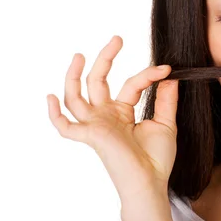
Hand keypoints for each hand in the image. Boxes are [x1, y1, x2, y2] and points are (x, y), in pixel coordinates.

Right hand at [47, 36, 178, 200]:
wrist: (151, 181)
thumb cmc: (156, 158)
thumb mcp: (165, 123)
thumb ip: (165, 100)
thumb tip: (169, 77)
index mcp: (122, 112)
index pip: (131, 84)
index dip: (149, 74)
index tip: (167, 69)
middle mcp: (105, 115)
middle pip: (97, 81)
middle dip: (105, 58)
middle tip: (117, 38)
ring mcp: (95, 124)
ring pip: (76, 96)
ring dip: (74, 75)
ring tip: (80, 54)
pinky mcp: (90, 136)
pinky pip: (65, 126)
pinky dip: (54, 113)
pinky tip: (51, 96)